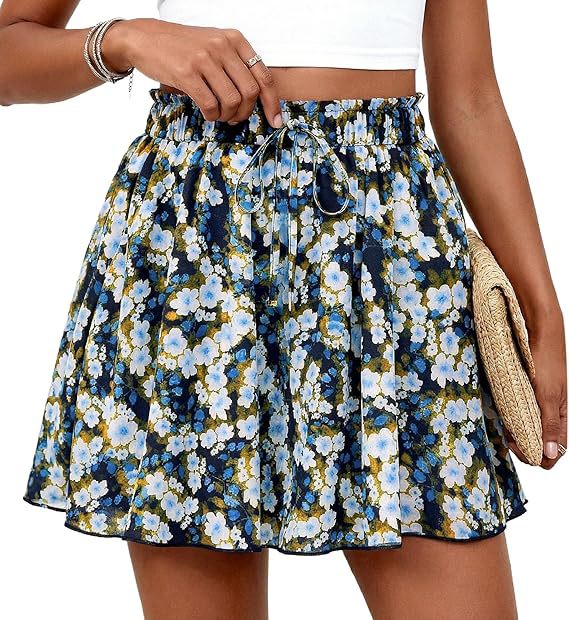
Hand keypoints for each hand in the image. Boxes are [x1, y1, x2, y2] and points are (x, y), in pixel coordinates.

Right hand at [104, 18, 282, 126]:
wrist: (144, 38)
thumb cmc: (182, 47)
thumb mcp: (214, 45)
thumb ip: (235, 65)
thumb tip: (256, 99)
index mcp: (235, 40)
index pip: (264, 76)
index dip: (272, 103)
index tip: (276, 121)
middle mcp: (223, 46)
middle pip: (250, 92)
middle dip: (245, 113)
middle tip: (234, 119)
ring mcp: (205, 59)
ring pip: (232, 101)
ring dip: (227, 116)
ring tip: (218, 114)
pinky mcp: (187, 73)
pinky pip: (210, 105)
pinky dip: (211, 116)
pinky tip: (207, 113)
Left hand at [506, 307, 566, 468]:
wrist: (537, 330)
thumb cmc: (545, 360)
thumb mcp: (547, 395)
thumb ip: (550, 424)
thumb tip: (551, 454)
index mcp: (560, 416)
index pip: (553, 452)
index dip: (536, 456)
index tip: (516, 446)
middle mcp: (550, 412)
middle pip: (539, 444)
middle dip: (524, 446)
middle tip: (507, 437)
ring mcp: (537, 402)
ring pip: (528, 429)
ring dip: (516, 433)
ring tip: (504, 428)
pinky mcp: (526, 391)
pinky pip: (520, 412)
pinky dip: (511, 418)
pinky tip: (501, 414)